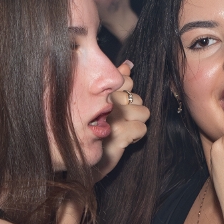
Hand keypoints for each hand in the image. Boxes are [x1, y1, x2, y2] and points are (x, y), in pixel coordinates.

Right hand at [92, 60, 148, 181]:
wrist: (80, 159)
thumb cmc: (91, 128)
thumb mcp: (99, 102)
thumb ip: (114, 81)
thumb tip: (129, 64)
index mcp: (99, 92)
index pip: (126, 80)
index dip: (126, 94)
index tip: (116, 105)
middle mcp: (105, 101)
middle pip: (137, 97)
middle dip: (132, 110)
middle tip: (118, 121)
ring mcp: (112, 117)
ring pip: (143, 112)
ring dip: (135, 122)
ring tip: (121, 129)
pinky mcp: (119, 134)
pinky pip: (141, 128)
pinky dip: (136, 135)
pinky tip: (124, 139)